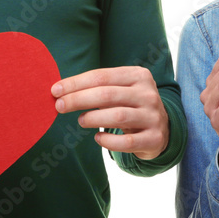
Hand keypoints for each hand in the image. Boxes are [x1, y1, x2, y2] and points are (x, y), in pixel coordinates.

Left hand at [52, 66, 168, 159]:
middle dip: (79, 99)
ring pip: (118, 116)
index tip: (55, 90)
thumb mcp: (121, 90)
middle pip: (107, 94)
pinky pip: (128, 142)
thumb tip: (61, 91)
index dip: (76, 83)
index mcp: (138, 75)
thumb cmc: (131, 105)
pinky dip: (109, 141)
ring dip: (93, 118)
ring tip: (81, 121)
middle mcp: (148, 93)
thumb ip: (97, 88)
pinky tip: (98, 138)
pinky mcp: (154, 138)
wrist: (163, 129)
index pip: (101, 76)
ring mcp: (153, 116)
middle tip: (60, 106)